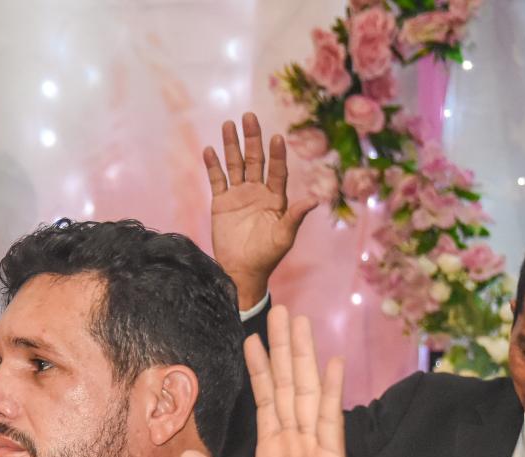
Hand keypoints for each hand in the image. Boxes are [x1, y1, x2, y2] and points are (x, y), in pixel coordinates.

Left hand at [181, 305, 370, 456]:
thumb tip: (186, 455)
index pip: (265, 403)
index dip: (260, 371)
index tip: (251, 339)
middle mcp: (294, 448)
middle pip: (288, 387)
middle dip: (283, 350)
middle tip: (280, 312)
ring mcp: (314, 453)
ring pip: (306, 394)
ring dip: (304, 358)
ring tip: (300, 323)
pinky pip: (329, 421)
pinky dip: (329, 391)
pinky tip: (331, 363)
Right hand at [202, 113, 318, 310]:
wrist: (241, 271)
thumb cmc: (267, 256)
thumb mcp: (284, 237)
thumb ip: (295, 216)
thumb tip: (315, 199)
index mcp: (275, 198)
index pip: (277, 170)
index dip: (277, 155)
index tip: (276, 138)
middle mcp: (257, 191)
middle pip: (255, 160)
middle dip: (252, 139)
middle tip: (249, 117)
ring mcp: (238, 195)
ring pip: (235, 165)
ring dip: (231, 146)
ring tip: (229, 125)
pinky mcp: (221, 202)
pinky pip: (217, 180)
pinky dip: (213, 166)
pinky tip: (210, 150)